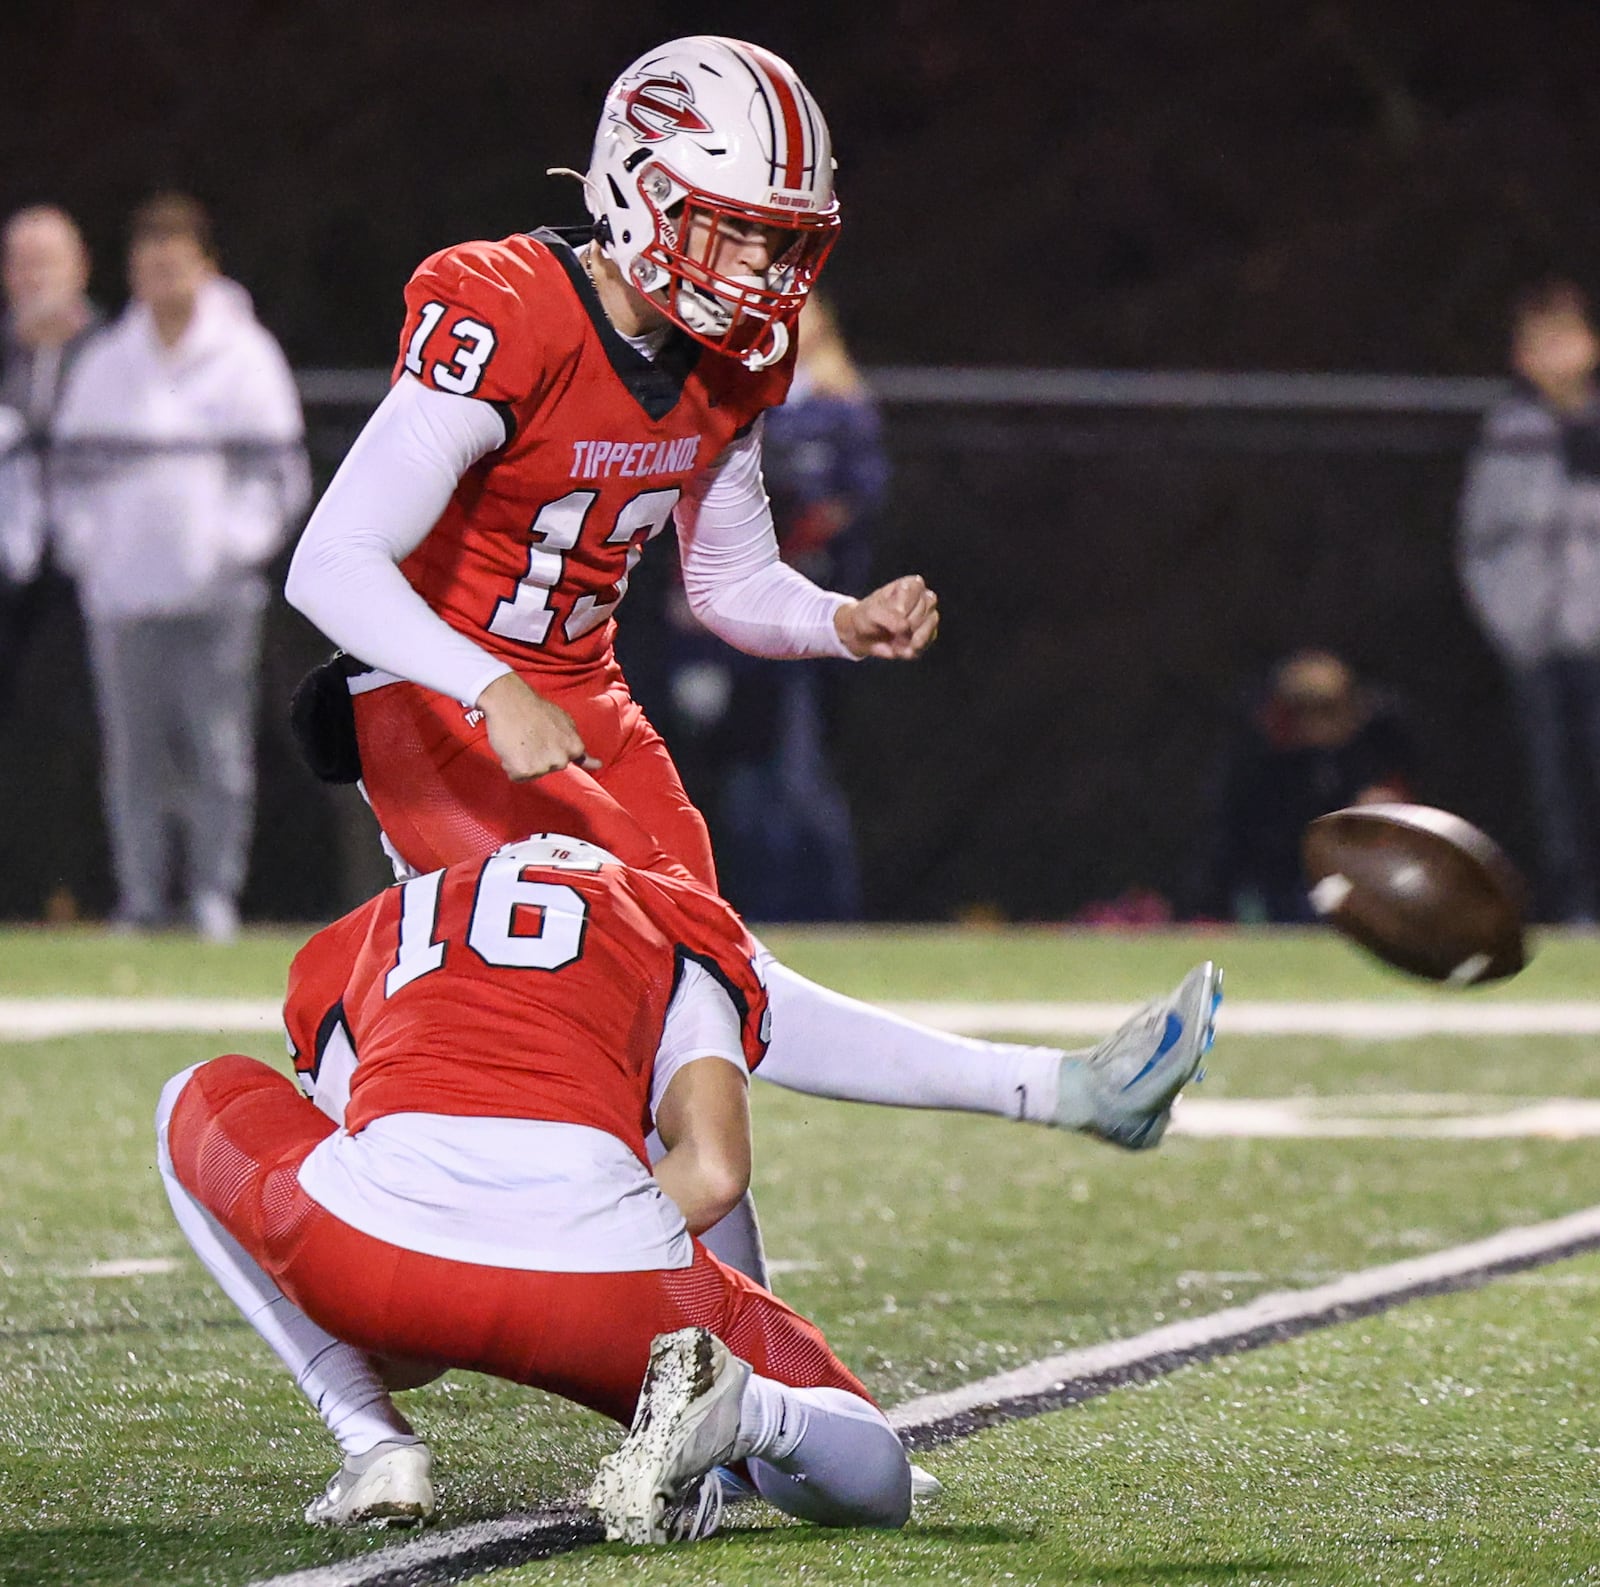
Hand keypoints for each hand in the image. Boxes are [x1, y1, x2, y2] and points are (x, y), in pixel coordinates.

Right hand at [476, 672, 598, 781]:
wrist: (509, 700)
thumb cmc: (536, 709)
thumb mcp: (566, 723)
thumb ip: (579, 748)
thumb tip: (598, 766)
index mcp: (575, 747)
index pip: (566, 761)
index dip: (551, 747)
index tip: (545, 737)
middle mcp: (562, 760)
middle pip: (548, 769)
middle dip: (539, 756)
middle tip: (530, 736)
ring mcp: (544, 766)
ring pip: (532, 773)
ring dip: (524, 760)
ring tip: (520, 739)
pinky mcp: (524, 770)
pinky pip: (516, 776)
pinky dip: (511, 765)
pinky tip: (511, 748)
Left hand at [834, 573, 938, 659]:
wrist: (864, 636)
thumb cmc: (868, 617)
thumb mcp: (872, 613)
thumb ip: (889, 617)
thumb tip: (906, 627)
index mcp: (911, 584)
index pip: (917, 588)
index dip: (902, 604)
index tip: (887, 611)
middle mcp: (924, 598)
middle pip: (924, 606)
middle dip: (905, 621)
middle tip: (889, 626)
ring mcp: (928, 616)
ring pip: (930, 623)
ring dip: (909, 635)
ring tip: (894, 638)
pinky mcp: (929, 635)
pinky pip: (927, 641)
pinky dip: (911, 648)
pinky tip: (898, 647)